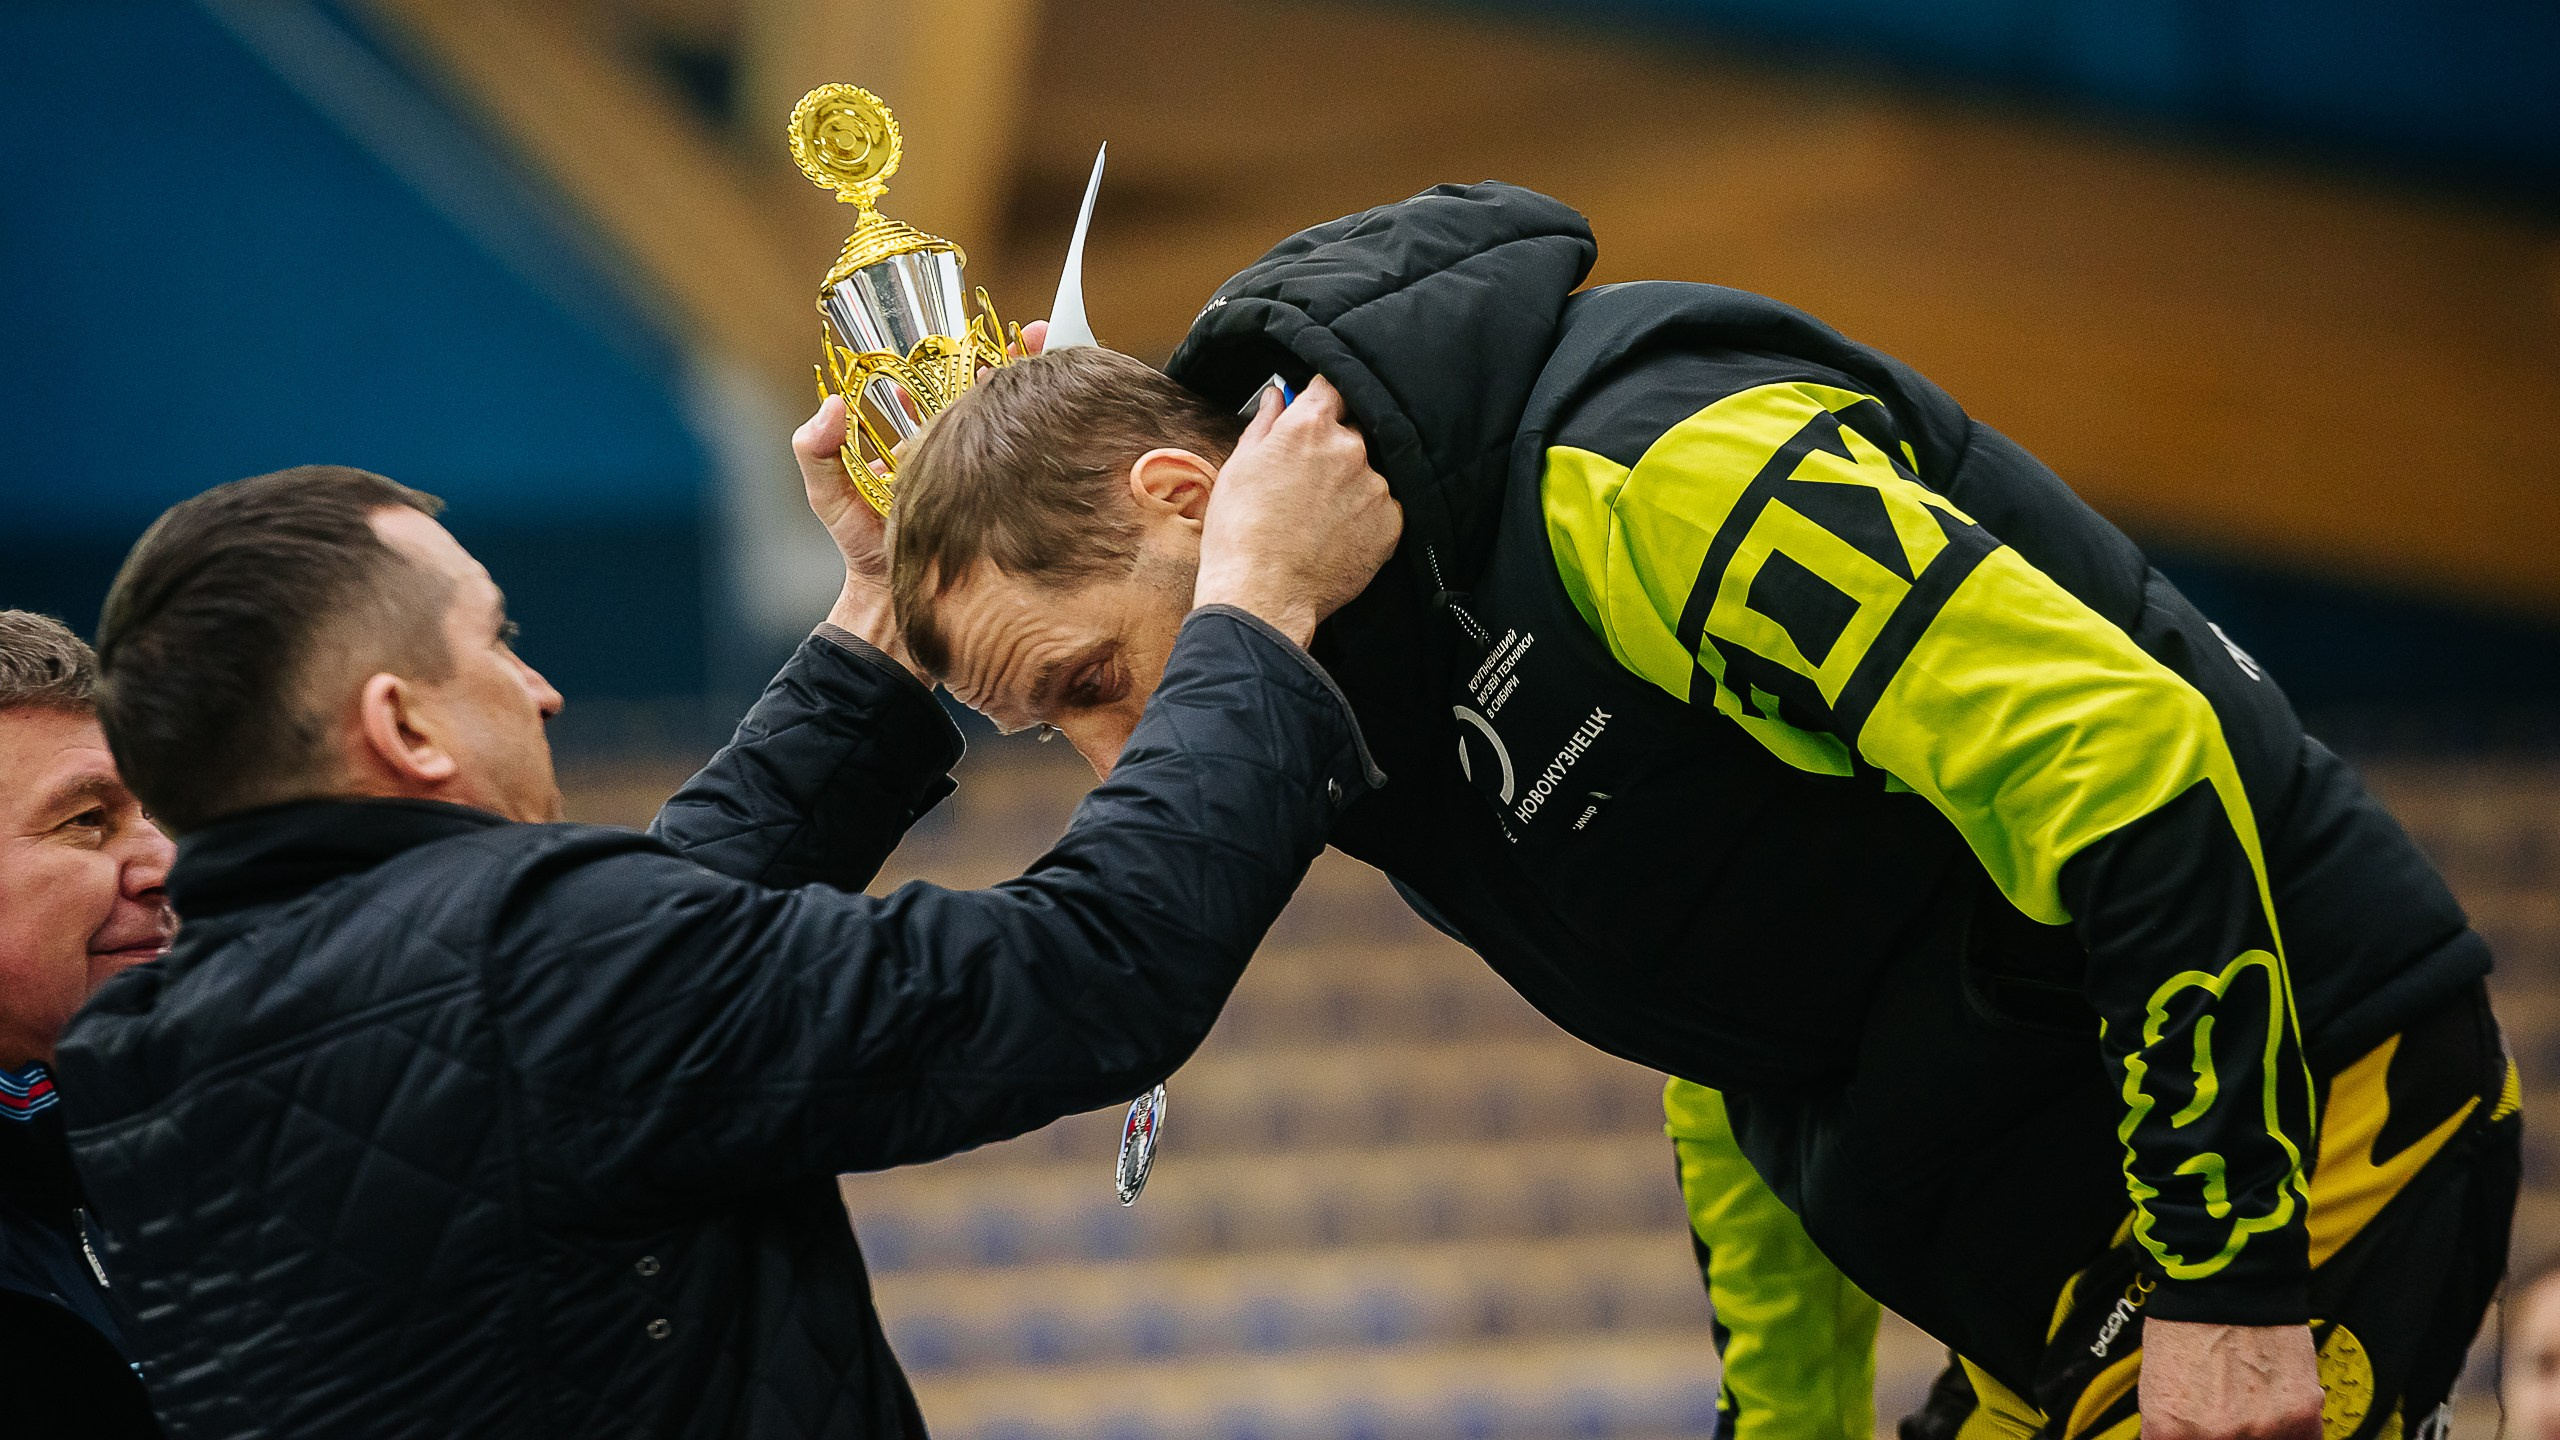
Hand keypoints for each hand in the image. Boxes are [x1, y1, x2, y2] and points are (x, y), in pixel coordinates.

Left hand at [795, 318, 1049, 679]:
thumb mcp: (831, 500)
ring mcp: (993, 480)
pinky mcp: (1014, 509)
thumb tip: (831, 405)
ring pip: (1022, 428)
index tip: (987, 331)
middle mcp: (966, 451)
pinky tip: (1072, 432)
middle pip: (997, 395)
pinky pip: (1036, 471)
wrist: (900, 612)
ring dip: (1043, 400)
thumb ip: (816, 454)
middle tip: (1040, 337)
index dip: (973, 352)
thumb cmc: (866, 554)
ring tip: (1060, 374)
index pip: (952, 382)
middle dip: (1021, 363)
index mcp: (929, 436)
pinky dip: (1055, 448)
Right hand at [1192, 376, 1400, 644]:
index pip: (1332, 386)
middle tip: (1307, 483)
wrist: (1262, 595)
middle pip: (1353, 431)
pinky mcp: (1392, 522)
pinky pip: (1383, 508)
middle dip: (1334, 448)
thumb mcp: (1238, 469)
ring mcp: (1375, 486)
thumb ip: (1264, 425)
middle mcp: (1350, 448)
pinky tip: (1335, 538)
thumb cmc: (1240, 534)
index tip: (1318, 410)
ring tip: (1318, 520)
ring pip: (1368, 473)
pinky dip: (1364, 518)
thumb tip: (1277, 397)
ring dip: (1350, 486)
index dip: (1324, 398)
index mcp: (1309, 426)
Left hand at [2140, 1321, 2321, 1439]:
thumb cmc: (2187, 1322)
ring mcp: (2261, 1430)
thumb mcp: (2158, 1387)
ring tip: (2251, 1403)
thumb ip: (2176, 1429)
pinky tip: (2276, 1403)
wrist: (2227, 1283)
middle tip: (2230, 1415)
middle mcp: (2216, 1437)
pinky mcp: (2302, 1418)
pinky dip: (2293, 1430)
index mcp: (2170, 1431)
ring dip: (2262, 1432)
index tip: (2201, 1436)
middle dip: (2226, 1435)